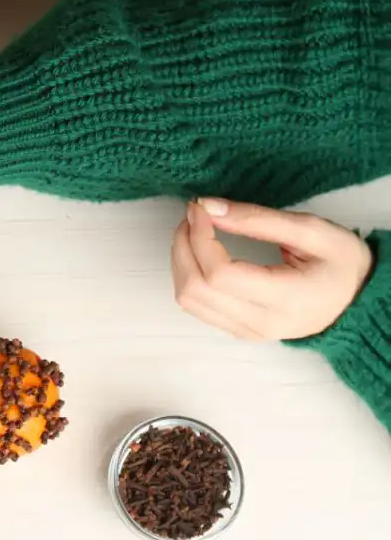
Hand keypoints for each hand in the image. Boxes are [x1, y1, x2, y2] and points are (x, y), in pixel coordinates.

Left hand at [172, 198, 371, 339]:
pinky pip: (197, 307)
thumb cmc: (343, 264)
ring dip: (181, 261)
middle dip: (183, 246)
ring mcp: (248, 331)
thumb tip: (209, 207)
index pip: (220, 274)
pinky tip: (199, 253)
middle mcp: (262, 322)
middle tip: (194, 216)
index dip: (200, 237)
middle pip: (196, 288)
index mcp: (286, 298)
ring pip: (189, 300)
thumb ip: (258, 219)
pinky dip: (189, 276)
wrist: (358, 300)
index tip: (199, 209)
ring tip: (194, 231)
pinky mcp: (239, 331)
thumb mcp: (312, 230)